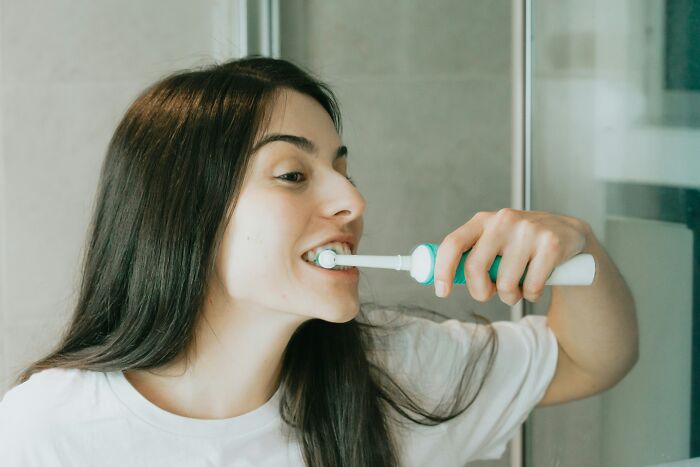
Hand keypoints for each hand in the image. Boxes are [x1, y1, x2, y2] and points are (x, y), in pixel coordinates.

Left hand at [433, 208, 589, 303]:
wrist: (568, 233)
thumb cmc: (520, 244)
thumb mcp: (493, 240)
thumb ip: (471, 255)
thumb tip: (441, 281)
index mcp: (483, 220)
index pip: (453, 244)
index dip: (442, 270)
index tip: (442, 292)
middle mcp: (503, 220)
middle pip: (475, 268)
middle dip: (480, 291)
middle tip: (489, 293)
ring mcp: (528, 231)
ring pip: (505, 283)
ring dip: (510, 296)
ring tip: (518, 286)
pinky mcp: (551, 244)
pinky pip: (531, 287)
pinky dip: (531, 295)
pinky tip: (537, 283)